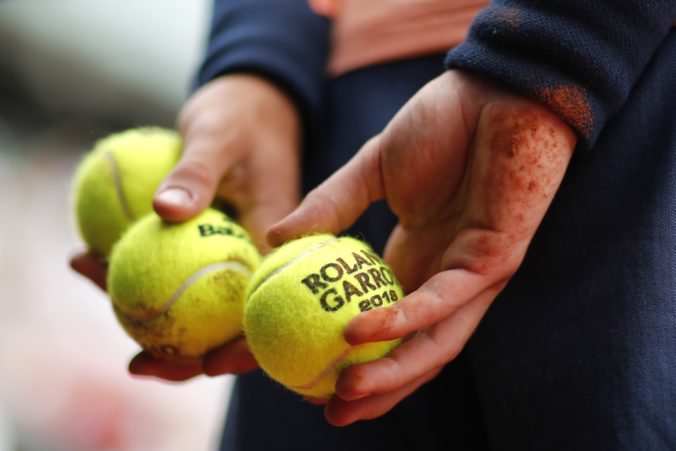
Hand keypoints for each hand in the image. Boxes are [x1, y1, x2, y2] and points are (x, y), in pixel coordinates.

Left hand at [71, 74, 301, 380]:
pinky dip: (133, 267)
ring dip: (144, 307)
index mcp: (278, 246)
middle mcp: (257, 260)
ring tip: (85, 270)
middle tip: (133, 363)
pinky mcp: (206, 243)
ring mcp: (229, 254)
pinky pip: (171, 266)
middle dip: (182, 352)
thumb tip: (164, 211)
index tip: (206, 364)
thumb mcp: (220, 135)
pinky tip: (91, 253)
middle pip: (226, 324)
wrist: (249, 103)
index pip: (267, 311)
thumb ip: (198, 172)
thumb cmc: (243, 117)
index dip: (243, 350)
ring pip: (193, 300)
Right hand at [268, 70, 576, 424]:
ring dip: (389, 377)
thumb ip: (329, 205)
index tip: (290, 368)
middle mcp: (441, 279)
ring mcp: (470, 274)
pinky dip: (402, 321)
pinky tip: (359, 332)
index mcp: (413, 261)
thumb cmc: (443, 123)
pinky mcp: (496, 258)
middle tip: (323, 410)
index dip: (336, 351)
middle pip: (406, 351)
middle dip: (370, 390)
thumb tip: (272, 239)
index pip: (372, 321)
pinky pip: (444, 300)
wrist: (498, 89)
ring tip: (341, 398)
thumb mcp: (370, 168)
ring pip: (431, 343)